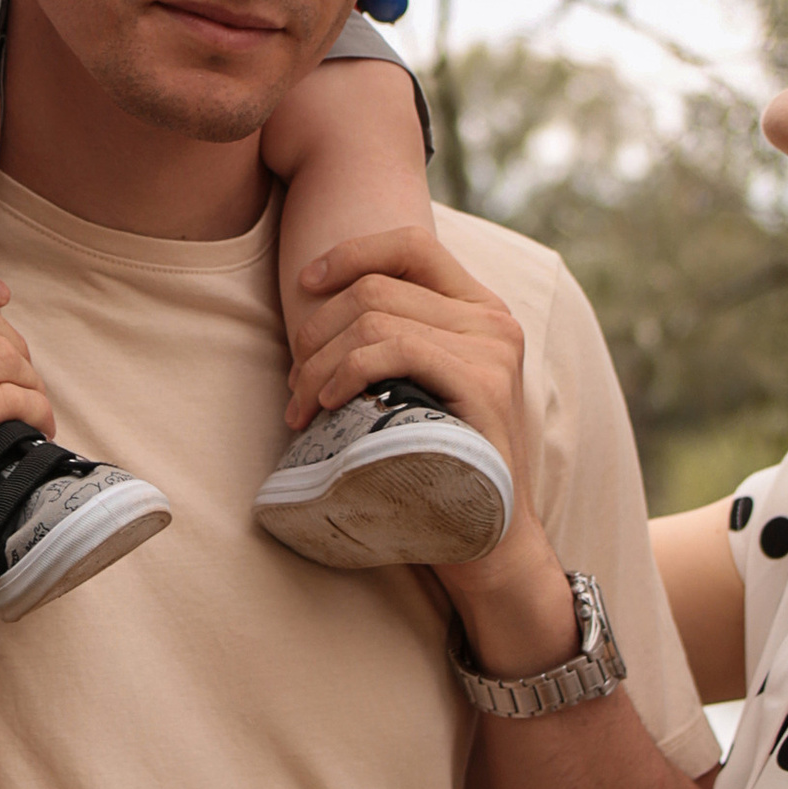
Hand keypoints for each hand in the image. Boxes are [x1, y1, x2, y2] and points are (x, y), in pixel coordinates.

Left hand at [287, 223, 573, 649]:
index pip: (410, 245)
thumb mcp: (415, 388)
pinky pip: (393, 349)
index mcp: (480, 311)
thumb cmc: (435, 465)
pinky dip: (345, 372)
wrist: (489, 543)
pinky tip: (328, 405)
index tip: (305, 283)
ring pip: (373, 317)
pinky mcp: (483, 385)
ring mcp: (493, 352)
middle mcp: (494, 321)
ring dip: (318, 362)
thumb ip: (393, 339)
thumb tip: (313, 307)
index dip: (350, 253)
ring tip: (302, 406)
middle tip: (293, 386)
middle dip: (314, 333)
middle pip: (376, 287)